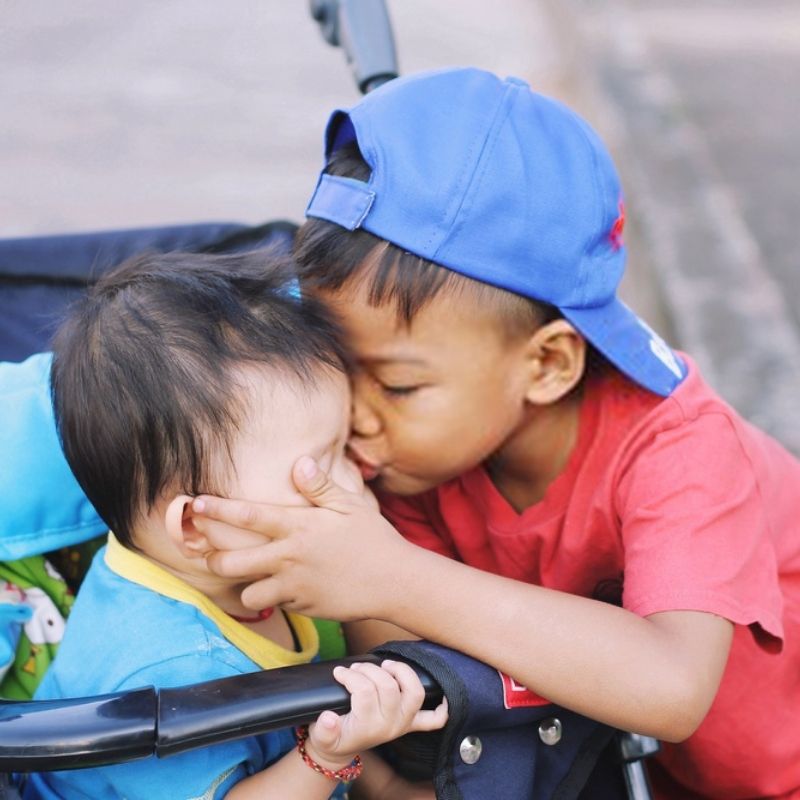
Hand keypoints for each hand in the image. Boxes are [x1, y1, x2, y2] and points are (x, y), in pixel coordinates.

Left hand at [192, 457, 418, 619]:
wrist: (395, 582)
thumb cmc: (374, 538)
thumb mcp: (350, 505)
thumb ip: (320, 487)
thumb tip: (298, 463)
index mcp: (298, 526)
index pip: (247, 515)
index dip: (217, 509)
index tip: (196, 503)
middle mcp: (289, 557)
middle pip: (230, 563)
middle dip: (211, 559)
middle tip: (209, 554)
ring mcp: (294, 586)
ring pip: (247, 594)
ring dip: (245, 586)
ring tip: (249, 577)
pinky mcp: (302, 607)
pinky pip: (275, 606)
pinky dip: (274, 599)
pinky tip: (285, 588)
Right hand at [307, 660, 447, 768]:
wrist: (341, 749)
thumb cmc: (332, 737)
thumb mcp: (321, 736)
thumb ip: (324, 729)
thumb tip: (327, 718)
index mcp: (369, 726)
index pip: (365, 692)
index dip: (350, 677)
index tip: (339, 672)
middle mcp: (391, 725)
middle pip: (389, 687)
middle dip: (370, 670)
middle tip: (356, 668)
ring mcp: (404, 723)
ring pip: (414, 693)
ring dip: (403, 673)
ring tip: (386, 664)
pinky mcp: (411, 723)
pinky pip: (434, 720)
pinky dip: (442, 709)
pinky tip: (443, 696)